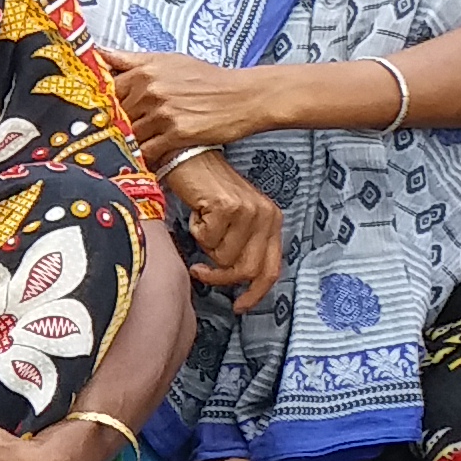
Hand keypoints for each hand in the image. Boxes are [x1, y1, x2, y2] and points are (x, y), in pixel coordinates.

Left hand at [103, 50, 282, 156]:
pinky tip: (143, 157)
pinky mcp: (176, 134)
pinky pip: (147, 151)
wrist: (243, 96)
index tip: (98, 113)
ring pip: (129, 134)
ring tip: (125, 148)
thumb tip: (98, 53)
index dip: (102, 104)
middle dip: (113, 125)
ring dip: (127, 143)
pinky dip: (142, 156)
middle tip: (109, 135)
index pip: (107, 90)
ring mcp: (163, 114)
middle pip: (115, 114)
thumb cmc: (207, 78)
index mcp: (145, 71)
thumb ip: (131, 60)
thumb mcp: (169, 60)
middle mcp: (151, 91)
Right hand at [166, 155, 285, 309]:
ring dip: (204, 246)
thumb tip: (233, 278)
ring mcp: (249, 211)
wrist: (188, 155)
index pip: (271, 269)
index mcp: (272, 220)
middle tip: (200, 271)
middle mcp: (267, 215)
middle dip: (219, 277)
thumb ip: (241, 245)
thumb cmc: (205, 187)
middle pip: (247, 270)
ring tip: (201, 224)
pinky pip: (206, 240)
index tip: (239, 306)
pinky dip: (194, 230)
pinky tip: (196, 212)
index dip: (255, 293)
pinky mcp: (228, 207)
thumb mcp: (233, 218)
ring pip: (223, 257)